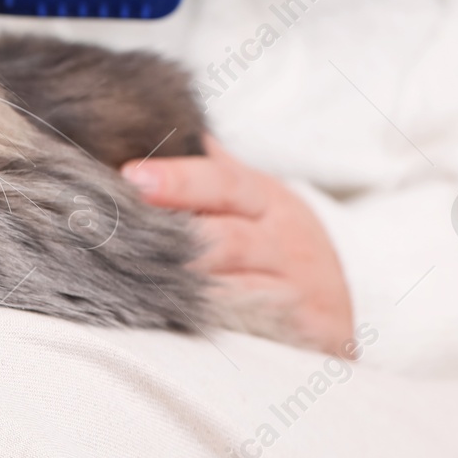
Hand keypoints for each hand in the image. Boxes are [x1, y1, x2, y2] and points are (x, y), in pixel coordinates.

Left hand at [121, 136, 353, 354]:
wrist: (333, 311)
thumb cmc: (279, 247)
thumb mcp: (258, 201)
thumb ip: (214, 171)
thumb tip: (170, 130)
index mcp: (267, 199)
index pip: (223, 182)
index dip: (178, 179)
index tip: (131, 176)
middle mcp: (284, 240)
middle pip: (226, 237)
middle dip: (175, 237)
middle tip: (124, 231)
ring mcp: (294, 287)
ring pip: (234, 286)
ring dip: (186, 282)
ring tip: (137, 278)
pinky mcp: (302, 328)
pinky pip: (250, 324)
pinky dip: (213, 321)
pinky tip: (174, 318)